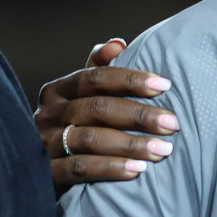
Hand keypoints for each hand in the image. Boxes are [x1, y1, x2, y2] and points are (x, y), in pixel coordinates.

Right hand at [35, 39, 179, 194]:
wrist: (44, 171)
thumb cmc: (77, 126)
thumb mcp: (83, 98)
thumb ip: (99, 71)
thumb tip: (118, 43)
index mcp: (58, 91)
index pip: (96, 78)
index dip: (131, 80)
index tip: (165, 85)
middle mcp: (48, 114)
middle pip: (97, 108)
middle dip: (139, 115)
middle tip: (173, 124)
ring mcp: (45, 144)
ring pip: (90, 139)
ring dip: (131, 144)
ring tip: (163, 150)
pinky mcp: (46, 173)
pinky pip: (79, 169)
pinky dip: (110, 168)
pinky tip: (137, 170)